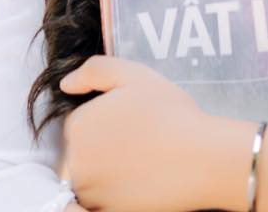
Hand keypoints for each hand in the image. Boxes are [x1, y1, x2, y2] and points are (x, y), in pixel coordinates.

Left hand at [59, 46, 219, 211]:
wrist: (201, 159)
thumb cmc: (170, 113)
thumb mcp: (133, 74)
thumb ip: (94, 70)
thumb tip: (67, 84)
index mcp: (78, 126)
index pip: (80, 120)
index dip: (106, 115)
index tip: (131, 116)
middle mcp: (76, 164)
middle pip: (83, 148)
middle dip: (105, 141)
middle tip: (140, 135)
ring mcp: (90, 193)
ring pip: (93, 174)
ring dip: (110, 166)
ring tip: (144, 156)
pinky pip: (102, 200)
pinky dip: (116, 190)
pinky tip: (140, 178)